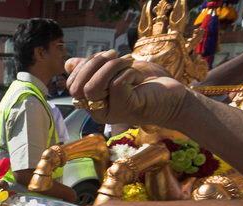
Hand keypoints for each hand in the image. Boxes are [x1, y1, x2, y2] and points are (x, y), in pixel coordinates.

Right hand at [65, 49, 187, 127]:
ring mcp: (111, 113)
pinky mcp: (126, 109)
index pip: (71, 85)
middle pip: (77, 88)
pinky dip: (129, 72)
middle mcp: (98, 112)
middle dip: (93, 64)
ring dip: (111, 66)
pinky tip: (138, 77)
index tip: (104, 56)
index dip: (83, 66)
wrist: (174, 98)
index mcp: (92, 104)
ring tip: (127, 62)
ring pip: (93, 87)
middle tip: (114, 55)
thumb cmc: (146, 85)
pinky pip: (116, 84)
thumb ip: (93, 68)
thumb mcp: (115, 71)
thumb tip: (68, 63)